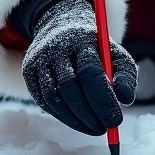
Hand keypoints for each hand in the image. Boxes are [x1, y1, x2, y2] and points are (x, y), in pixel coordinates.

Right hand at [21, 0, 136, 135]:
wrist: (61, 26)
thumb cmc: (96, 48)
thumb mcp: (115, 54)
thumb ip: (126, 74)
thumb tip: (126, 98)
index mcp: (81, 39)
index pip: (90, 72)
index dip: (103, 99)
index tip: (116, 120)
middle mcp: (56, 47)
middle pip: (70, 86)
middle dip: (89, 113)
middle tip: (105, 128)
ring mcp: (39, 59)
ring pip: (54, 97)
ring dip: (74, 119)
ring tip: (94, 128)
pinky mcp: (29, 71)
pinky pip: (43, 100)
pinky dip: (61, 115)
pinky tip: (77, 122)